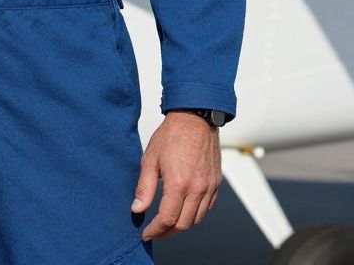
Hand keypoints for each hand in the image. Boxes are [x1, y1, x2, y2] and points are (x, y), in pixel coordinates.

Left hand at [131, 111, 221, 239]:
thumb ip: (144, 187)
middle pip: (183, 224)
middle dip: (167, 232)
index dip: (156, 230)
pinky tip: (184, 210)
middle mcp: (197, 188)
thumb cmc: (170, 136)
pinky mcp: (216, 183)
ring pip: (197, 219)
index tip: (146, 234)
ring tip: (168, 223)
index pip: (167, 219)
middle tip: (156, 231)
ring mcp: (209, 186)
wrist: (195, 119)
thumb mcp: (150, 159)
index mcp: (178, 183)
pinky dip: (195, 215)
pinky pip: (207, 208)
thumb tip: (137, 209)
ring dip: (182, 225)